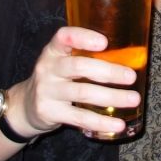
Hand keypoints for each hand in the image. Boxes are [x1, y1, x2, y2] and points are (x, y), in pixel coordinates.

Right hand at [7, 27, 138, 137]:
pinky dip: (100, 121)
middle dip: (108, 72)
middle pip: (78, 67)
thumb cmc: (57, 77)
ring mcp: (47, 91)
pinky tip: (118, 124)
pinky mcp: (49, 112)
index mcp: (53, 50)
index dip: (83, 37)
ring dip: (112, 97)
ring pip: (83, 92)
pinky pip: (79, 117)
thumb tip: (130, 56)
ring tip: (133, 99)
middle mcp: (47, 68)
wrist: (26, 105)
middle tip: (131, 77)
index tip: (104, 42)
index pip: (64, 37)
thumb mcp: (63, 61)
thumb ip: (85, 55)